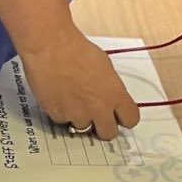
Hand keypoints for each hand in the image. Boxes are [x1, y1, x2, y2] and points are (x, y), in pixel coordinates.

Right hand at [20, 28, 139, 139]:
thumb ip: (111, 88)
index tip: (119, 115)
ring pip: (84, 128)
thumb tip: (110, 99)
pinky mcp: (58, 116)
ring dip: (82, 118)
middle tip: (98, 115)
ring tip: (73, 98)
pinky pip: (65, 121)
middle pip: (109, 133)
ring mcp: (77, 115)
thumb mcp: (105, 66)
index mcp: (114, 94)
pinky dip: (64, 112)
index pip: (131, 119)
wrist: (51, 48)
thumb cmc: (78, 50)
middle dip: (104, 126)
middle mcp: (98, 108)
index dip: (125, 117)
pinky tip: (60, 96)